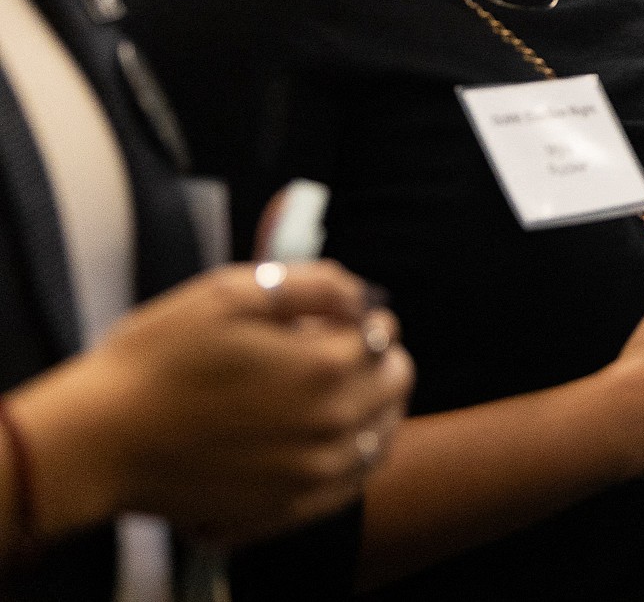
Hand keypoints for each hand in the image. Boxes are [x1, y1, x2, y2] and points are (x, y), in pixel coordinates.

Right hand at [8, 260, 413, 546]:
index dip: (362, 319)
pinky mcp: (285, 510)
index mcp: (326, 367)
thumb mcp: (233, 292)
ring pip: (379, 439)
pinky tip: (325, 442)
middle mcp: (331, 426)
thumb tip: (361, 294)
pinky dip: (351, 460)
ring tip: (341, 393)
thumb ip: (312, 285)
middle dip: (378, 361)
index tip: (334, 318)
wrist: (97, 440)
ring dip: (373, 410)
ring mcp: (311, 475)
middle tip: (341, 351)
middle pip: (394, 387)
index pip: (384, 336)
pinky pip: (348, 486)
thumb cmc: (157, 359)